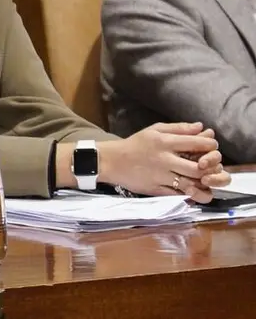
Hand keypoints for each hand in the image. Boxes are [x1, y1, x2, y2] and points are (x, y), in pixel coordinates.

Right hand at [101, 122, 229, 202]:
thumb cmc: (135, 144)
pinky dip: (191, 194)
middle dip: (210, 167)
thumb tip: (201, 127)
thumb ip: (179, 128)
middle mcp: (165, 160)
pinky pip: (179, 195)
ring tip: (205, 180)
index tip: (211, 147)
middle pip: (198, 167)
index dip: (211, 145)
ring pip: (191, 184)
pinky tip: (194, 190)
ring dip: (203, 184)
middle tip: (210, 166)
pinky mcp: (156, 190)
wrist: (111, 161)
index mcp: (165, 142)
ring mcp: (161, 177)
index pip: (197, 143)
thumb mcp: (155, 130)